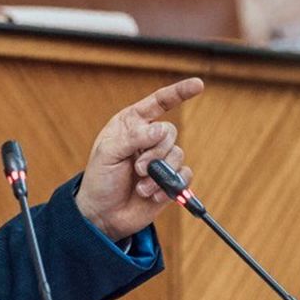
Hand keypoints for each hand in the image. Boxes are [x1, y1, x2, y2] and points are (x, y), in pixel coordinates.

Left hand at [74, 77, 203, 241]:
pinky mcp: (169, 181)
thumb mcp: (108, 154)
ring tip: (141, 186)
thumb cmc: (100, 180)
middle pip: (169, 132)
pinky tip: (151, 195)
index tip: (198, 84)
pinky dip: (169, 186)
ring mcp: (160, 160)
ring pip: (178, 154)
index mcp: (132, 124)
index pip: (159, 102)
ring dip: (160, 173)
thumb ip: (134, 138)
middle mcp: (148, 139)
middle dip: (156, 152)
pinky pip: (184, 176)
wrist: (103, 215)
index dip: (180, 92)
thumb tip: (161, 130)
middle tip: (138, 169)